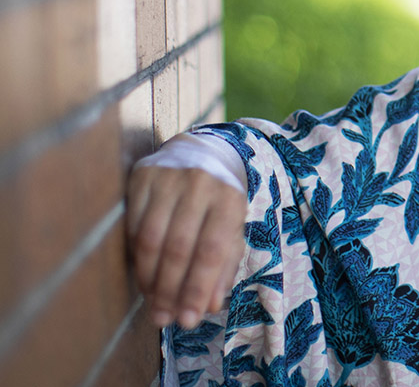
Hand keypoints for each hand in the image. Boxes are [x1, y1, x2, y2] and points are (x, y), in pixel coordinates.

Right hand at [126, 165, 246, 328]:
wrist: (202, 150)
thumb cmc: (220, 199)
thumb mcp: (233, 226)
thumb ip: (225, 264)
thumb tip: (209, 306)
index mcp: (230, 197)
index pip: (212, 250)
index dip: (198, 288)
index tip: (188, 320)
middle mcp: (201, 184)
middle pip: (180, 248)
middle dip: (170, 290)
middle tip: (163, 319)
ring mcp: (170, 178)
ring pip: (151, 239)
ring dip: (149, 278)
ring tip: (152, 302)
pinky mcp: (143, 176)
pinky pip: (133, 224)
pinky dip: (135, 255)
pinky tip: (142, 274)